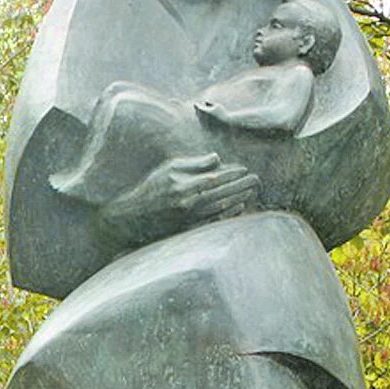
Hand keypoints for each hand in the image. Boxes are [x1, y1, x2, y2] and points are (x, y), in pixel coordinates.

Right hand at [97, 153, 259, 249]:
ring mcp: (189, 218)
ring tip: (252, 192)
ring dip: (239, 199)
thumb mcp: (168, 169)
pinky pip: (214, 221)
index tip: (244, 170)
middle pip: (222, 193)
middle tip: (256, 180)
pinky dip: (228, 213)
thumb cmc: (150, 189)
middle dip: (241, 186)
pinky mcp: (189, 229)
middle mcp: (188, 203)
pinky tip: (239, 207)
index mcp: (183, 186)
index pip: (215, 178)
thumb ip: (193, 163)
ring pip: (221, 207)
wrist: (133, 217)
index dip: (232, 174)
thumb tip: (217, 159)